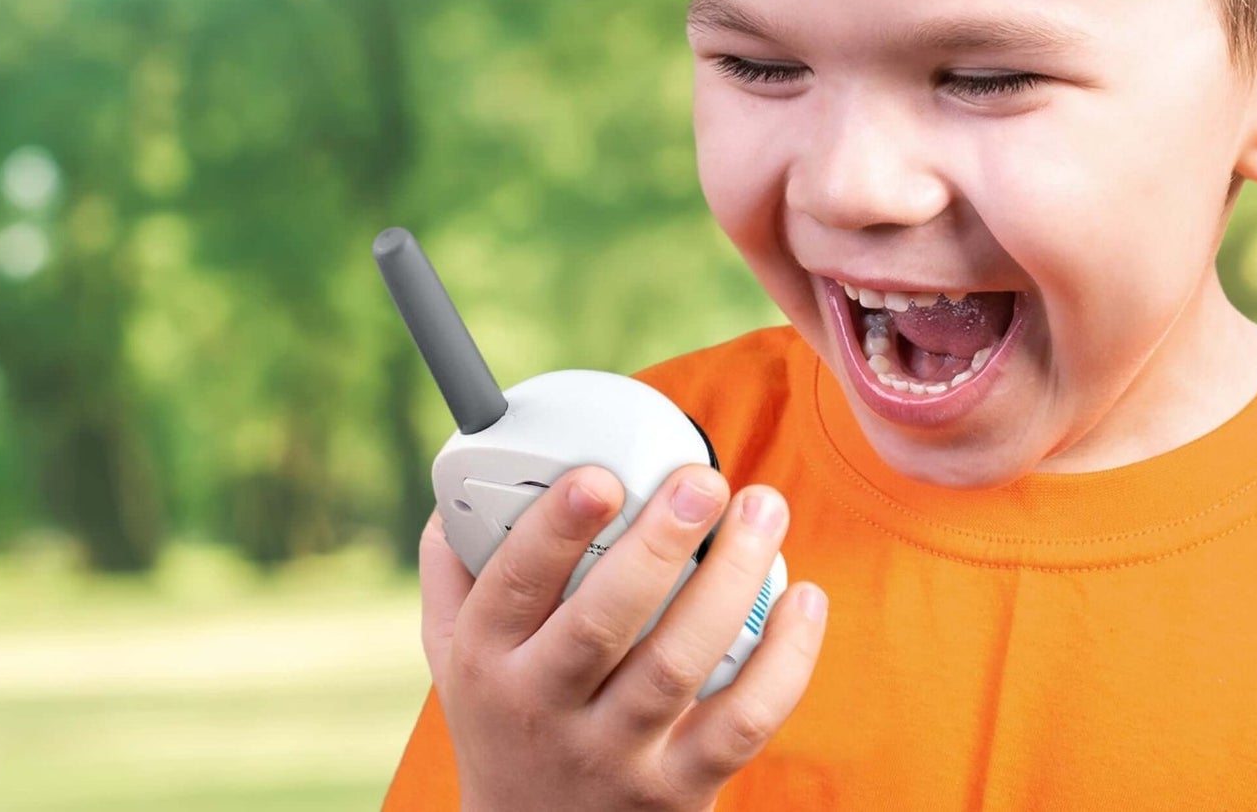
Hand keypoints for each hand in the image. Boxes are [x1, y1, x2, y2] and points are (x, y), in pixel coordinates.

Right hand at [418, 464, 827, 811]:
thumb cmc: (504, 722)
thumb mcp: (453, 658)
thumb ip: (455, 573)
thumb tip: (464, 486)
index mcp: (488, 660)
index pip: (516, 586)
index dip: (556, 528)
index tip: (602, 476)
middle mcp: (545, 709)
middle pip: (603, 623)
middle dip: (657, 545)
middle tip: (702, 481)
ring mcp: (616, 754)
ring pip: (679, 664)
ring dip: (731, 580)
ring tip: (763, 510)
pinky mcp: (680, 789)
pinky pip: (743, 722)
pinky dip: (784, 660)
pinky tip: (803, 597)